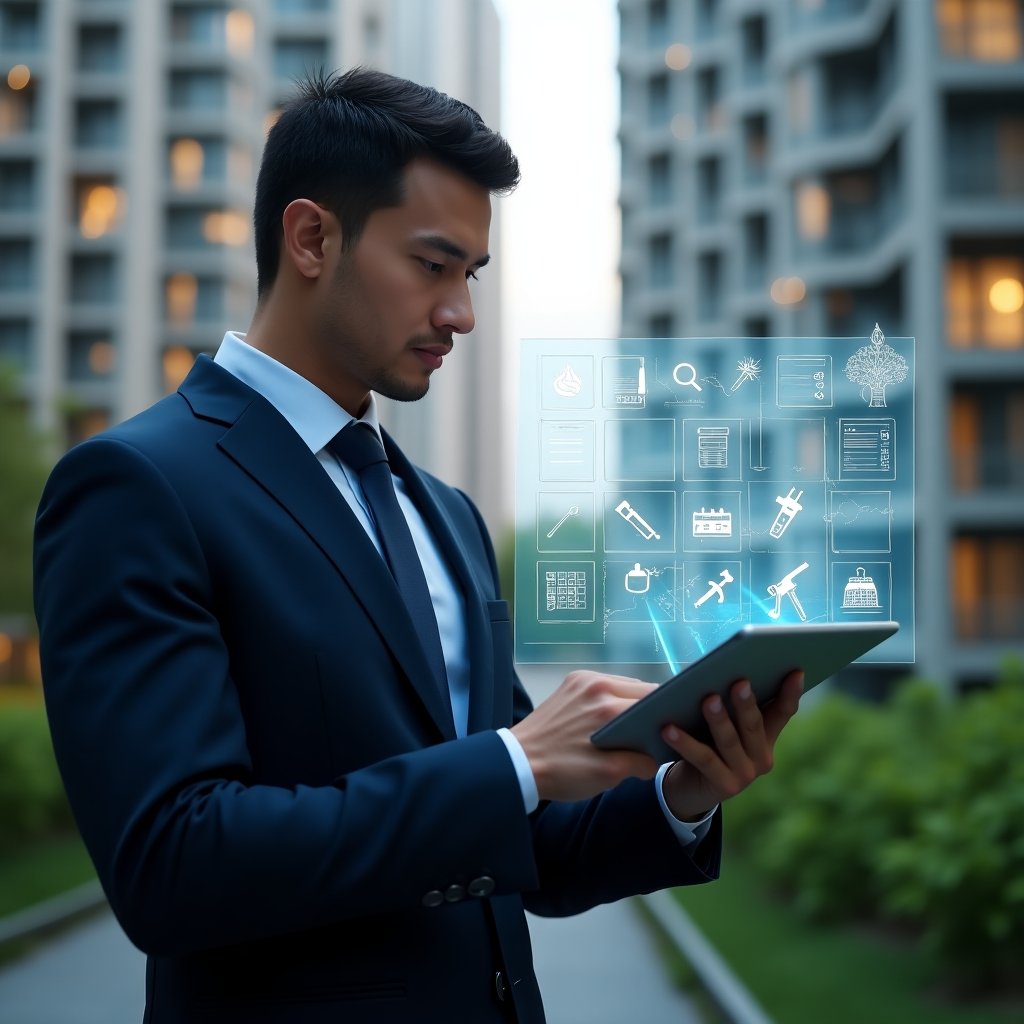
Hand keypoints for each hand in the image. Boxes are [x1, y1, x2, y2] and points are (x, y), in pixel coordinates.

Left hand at [511, 671, 660, 801]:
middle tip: (651, 732)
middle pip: (641, 689)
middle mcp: (596, 684)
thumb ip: (641, 762)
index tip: (672, 728)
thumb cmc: (562, 771)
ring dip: (630, 702)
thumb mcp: (607, 775)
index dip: (667, 714)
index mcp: (608, 706)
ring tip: (631, 727)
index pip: (654, 699)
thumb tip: (658, 754)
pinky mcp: (570, 682)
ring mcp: (581, 679)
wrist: (518, 762)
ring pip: (623, 685)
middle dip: (650, 709)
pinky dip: (612, 698)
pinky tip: (609, 719)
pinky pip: (604, 685)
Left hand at [660, 671, 802, 820]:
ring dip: (718, 720)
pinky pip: (702, 758)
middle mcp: (762, 756)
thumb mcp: (721, 725)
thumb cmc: (707, 743)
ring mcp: (745, 774)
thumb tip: (714, 671)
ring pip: (729, 741)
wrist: (692, 789)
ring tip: (708, 699)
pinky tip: (669, 728)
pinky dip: (685, 743)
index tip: (796, 671)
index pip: (782, 712)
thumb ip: (726, 705)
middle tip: (740, 682)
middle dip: (747, 703)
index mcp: (765, 737)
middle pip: (754, 724)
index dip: (790, 693)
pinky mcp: (725, 786)